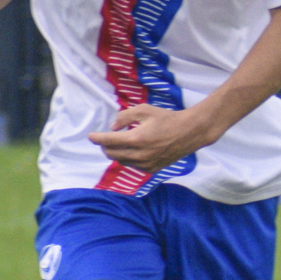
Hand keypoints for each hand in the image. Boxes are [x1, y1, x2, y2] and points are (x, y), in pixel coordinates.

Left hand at [87, 103, 209, 175]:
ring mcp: (146, 164)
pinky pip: (134, 166)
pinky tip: (132, 151)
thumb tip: (113, 127)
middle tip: (105, 140)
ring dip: (116, 153)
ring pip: (122, 161)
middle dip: (105, 147)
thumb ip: (125, 117)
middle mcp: (139, 154)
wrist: (190, 132)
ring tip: (118, 145)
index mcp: (136, 139)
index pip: (109, 141)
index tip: (91, 137)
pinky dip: (129, 159)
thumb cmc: (167, 118)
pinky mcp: (152, 169)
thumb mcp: (144, 110)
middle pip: (112, 154)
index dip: (97, 138)